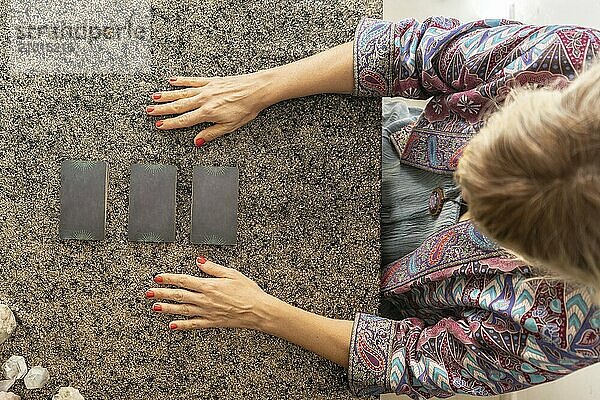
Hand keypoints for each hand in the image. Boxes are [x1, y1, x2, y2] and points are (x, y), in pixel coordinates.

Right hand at [146, 72, 274, 146]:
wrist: (257, 89)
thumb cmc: (247, 108)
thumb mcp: (230, 126)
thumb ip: (211, 134)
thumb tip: (197, 142)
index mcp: (207, 113)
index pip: (184, 120)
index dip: (170, 124)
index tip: (159, 125)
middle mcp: (204, 100)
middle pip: (179, 106)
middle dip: (162, 110)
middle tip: (148, 111)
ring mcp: (207, 89)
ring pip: (182, 93)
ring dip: (167, 95)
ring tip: (154, 97)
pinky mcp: (212, 81)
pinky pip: (193, 81)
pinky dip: (182, 81)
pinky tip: (172, 81)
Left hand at [146, 256, 275, 330]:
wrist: (258, 310)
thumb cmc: (248, 291)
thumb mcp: (231, 274)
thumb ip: (213, 268)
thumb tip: (199, 261)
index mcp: (208, 286)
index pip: (184, 280)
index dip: (169, 278)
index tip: (158, 277)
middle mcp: (205, 299)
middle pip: (178, 295)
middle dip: (161, 293)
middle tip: (148, 293)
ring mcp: (207, 312)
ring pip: (182, 310)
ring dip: (167, 308)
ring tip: (154, 307)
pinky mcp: (212, 322)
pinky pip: (193, 324)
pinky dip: (182, 325)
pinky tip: (172, 326)